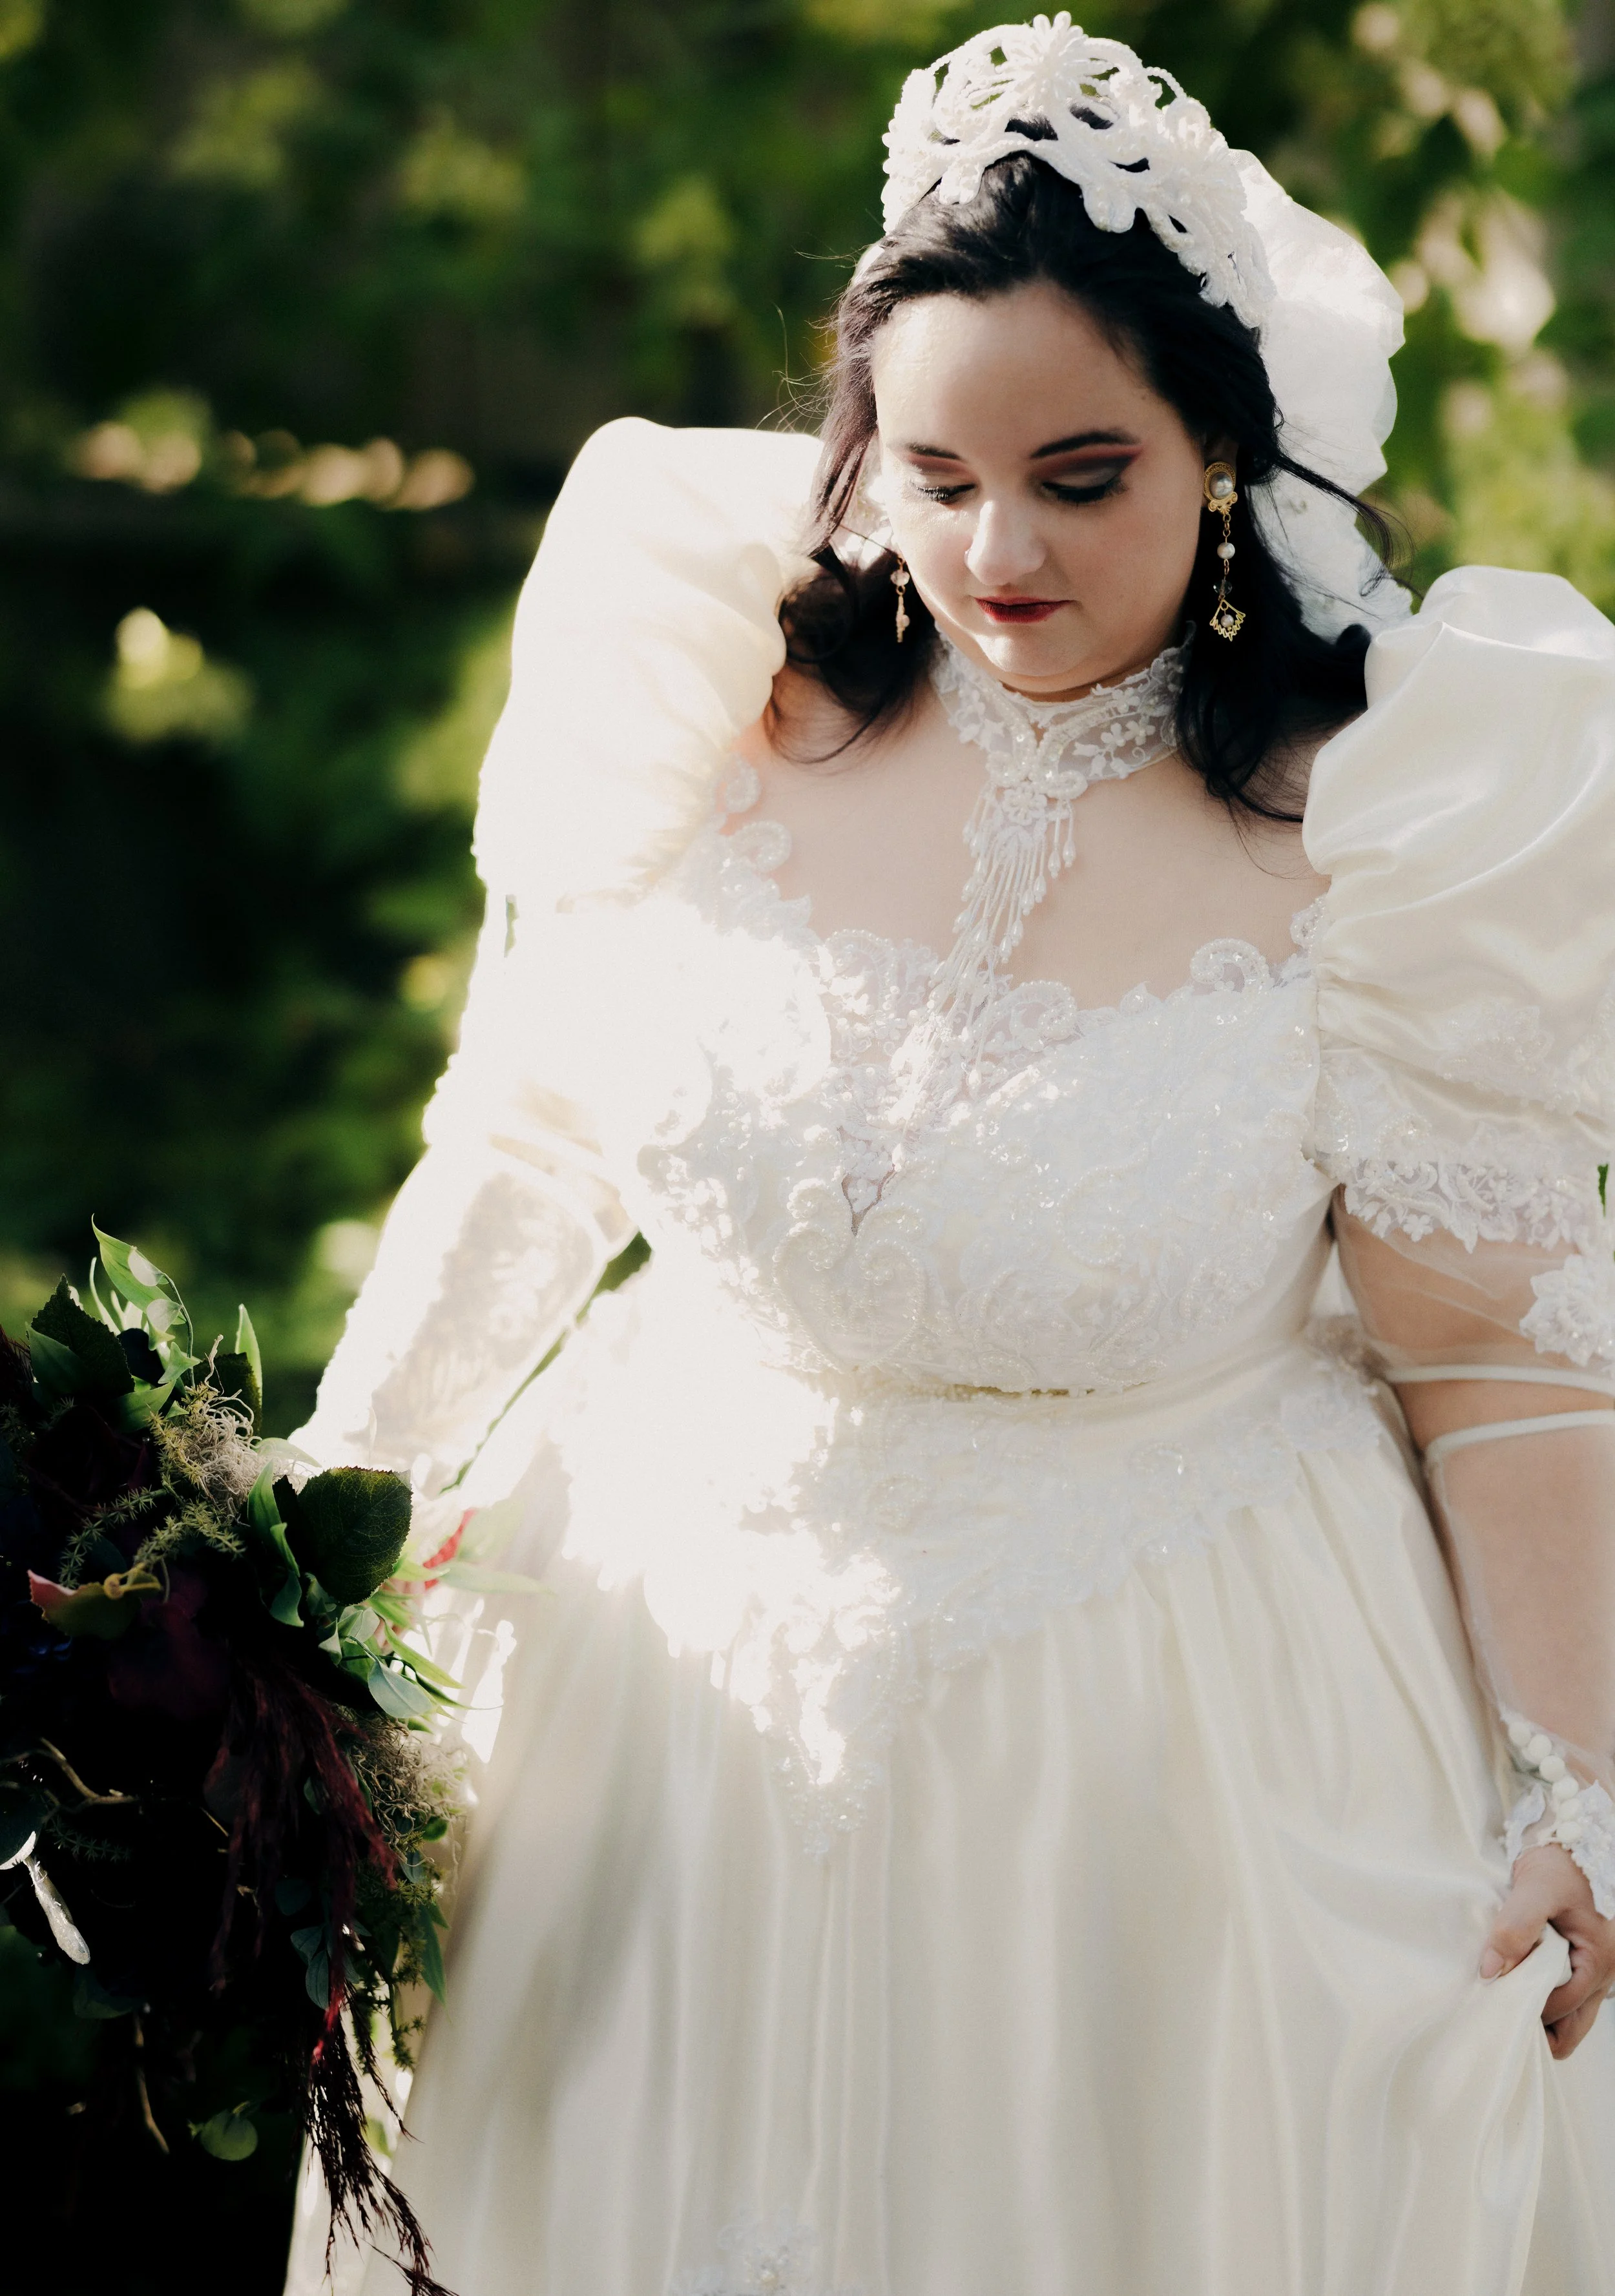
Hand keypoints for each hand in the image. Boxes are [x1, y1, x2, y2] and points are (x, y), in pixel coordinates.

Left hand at [1481, 1843, 1614, 2057]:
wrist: (1569, 1837)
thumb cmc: (1560, 1861)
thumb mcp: (1536, 1888)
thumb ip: (1515, 1927)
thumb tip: (1490, 1971)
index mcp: (1601, 1962)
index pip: (1562, 2010)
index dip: (1527, 2009)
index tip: (1493, 1997)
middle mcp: (1605, 1974)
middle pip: (1571, 2026)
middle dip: (1538, 2025)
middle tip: (1498, 2008)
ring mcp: (1594, 1970)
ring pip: (1569, 2015)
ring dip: (1539, 2010)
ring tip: (1504, 1991)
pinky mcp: (1581, 1961)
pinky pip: (1564, 1993)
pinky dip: (1541, 1993)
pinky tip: (1514, 1976)